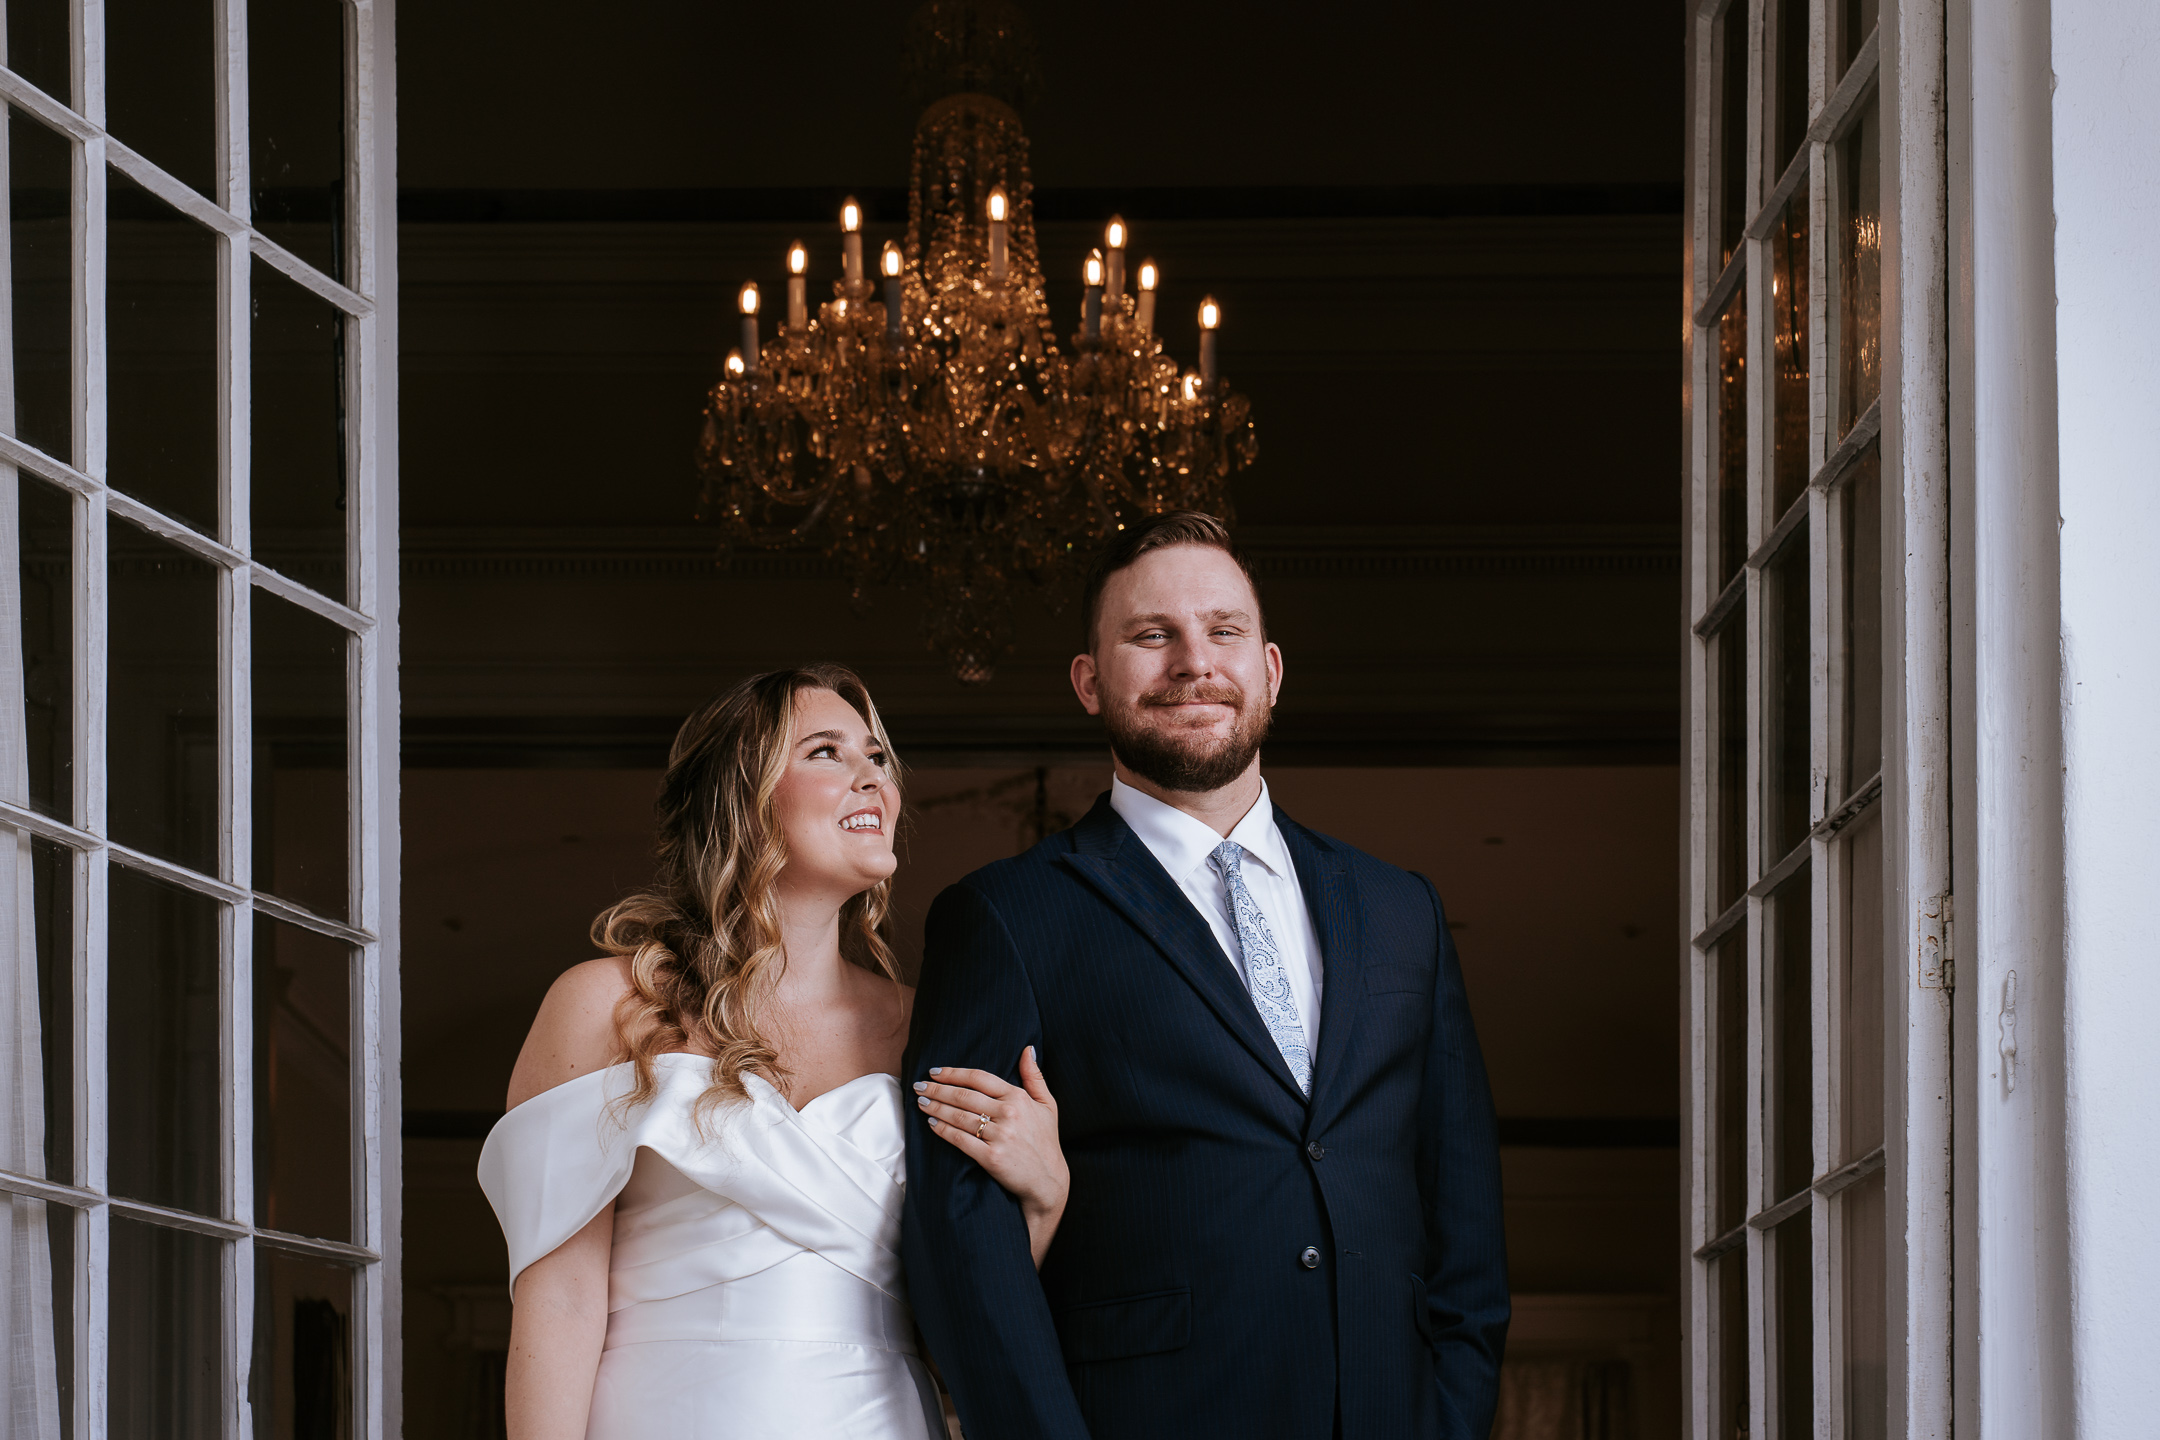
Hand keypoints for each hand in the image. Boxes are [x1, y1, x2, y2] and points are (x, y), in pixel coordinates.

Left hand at [916, 1047, 1066, 1266]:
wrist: (1048, 1180)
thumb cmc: (1046, 1140)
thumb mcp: (1047, 1105)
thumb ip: (1034, 1076)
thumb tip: (1027, 1049)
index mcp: (1018, 1097)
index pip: (979, 1078)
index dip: (954, 1073)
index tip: (935, 1072)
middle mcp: (1008, 1113)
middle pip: (964, 1096)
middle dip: (937, 1089)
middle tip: (919, 1086)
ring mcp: (1000, 1136)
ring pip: (958, 1116)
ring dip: (935, 1107)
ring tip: (921, 1102)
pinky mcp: (991, 1157)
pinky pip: (959, 1139)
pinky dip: (942, 1130)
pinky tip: (931, 1123)